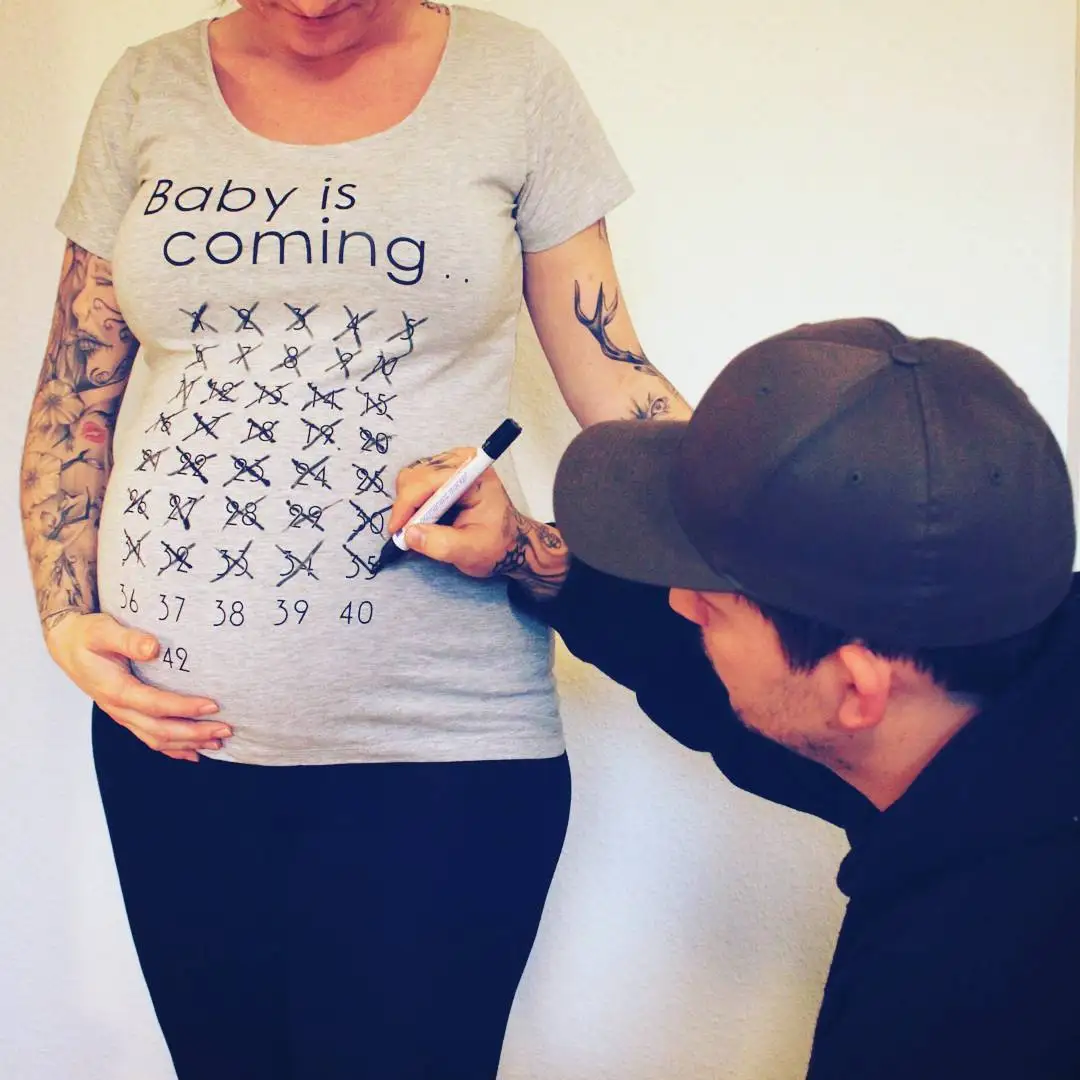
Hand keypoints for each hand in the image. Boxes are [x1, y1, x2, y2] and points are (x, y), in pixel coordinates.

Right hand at [45, 613, 229, 762]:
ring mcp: (122, 715)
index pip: (154, 704)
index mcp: (114, 689)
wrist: (68, 646)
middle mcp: (118, 708)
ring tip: (218, 742)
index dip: (184, 707)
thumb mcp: (103, 630)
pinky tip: (194, 753)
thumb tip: (153, 647)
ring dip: (188, 744)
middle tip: (225, 729)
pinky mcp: (126, 716)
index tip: (212, 705)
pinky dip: (173, 749)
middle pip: (159, 730)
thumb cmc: (88, 635)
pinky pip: (150, 739)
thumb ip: (128, 639)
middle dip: (194, 733)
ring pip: (156, 739)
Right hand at [389, 449, 569, 598]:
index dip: (408, 505)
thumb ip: (440, 544)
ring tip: (419, 528)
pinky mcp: (442, 472)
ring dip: (408, 506)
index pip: (428, 480)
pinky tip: (423, 519)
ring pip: (410, 479)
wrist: (509, 543)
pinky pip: (414, 483)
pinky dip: (412, 503)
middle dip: (406, 507)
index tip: (397, 530)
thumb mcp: (470, 551)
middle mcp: (461, 461)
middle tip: (408, 534)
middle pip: (414, 476)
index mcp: (473, 473)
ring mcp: (451, 464)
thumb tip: (409, 534)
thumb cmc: (496, 545)